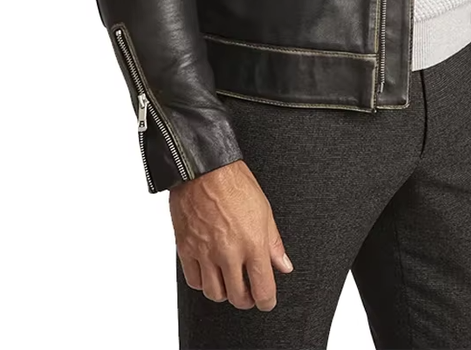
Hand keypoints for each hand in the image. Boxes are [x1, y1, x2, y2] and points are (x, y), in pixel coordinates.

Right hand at [170, 159, 293, 310]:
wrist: (204, 168)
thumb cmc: (235, 183)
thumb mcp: (265, 210)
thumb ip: (274, 243)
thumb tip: (284, 266)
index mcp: (253, 243)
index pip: (263, 289)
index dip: (267, 301)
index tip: (267, 300)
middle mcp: (229, 253)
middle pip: (238, 297)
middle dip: (246, 299)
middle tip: (249, 292)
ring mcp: (205, 253)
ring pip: (214, 294)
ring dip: (224, 292)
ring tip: (229, 281)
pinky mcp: (186, 248)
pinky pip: (194, 281)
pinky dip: (203, 282)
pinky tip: (210, 271)